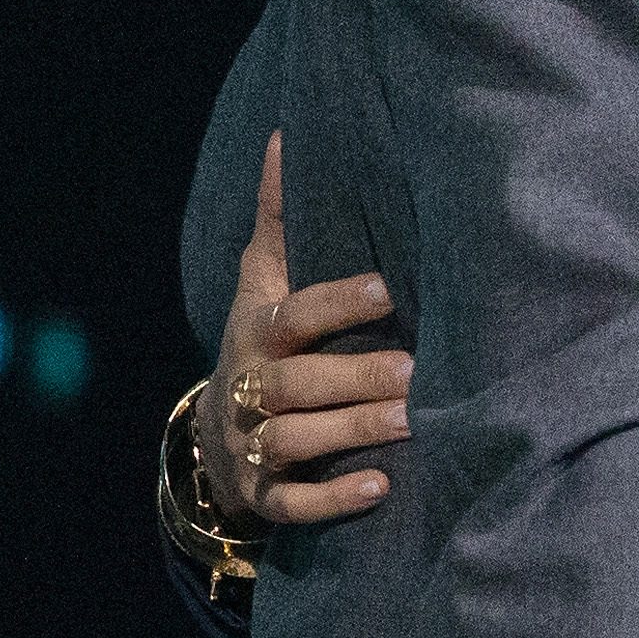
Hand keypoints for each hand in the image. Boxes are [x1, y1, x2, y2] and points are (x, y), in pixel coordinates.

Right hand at [198, 132, 412, 526]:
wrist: (221, 431)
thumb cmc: (263, 337)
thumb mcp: (263, 278)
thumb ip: (282, 218)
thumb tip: (290, 133)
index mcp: (256, 333)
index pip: (290, 318)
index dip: (334, 304)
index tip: (389, 289)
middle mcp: (250, 389)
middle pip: (295, 384)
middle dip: (354, 377)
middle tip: (417, 371)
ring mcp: (254, 444)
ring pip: (296, 441)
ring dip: (353, 432)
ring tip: (413, 422)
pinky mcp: (265, 494)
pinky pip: (292, 504)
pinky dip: (333, 499)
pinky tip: (383, 488)